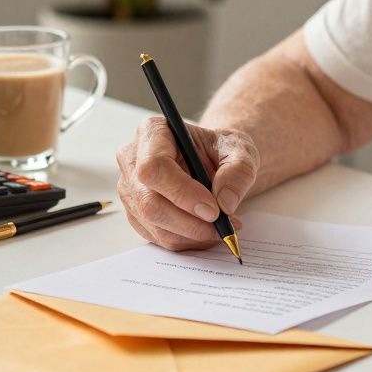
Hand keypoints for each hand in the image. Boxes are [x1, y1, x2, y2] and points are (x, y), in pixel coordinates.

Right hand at [116, 117, 258, 250]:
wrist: (213, 159)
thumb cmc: (220, 148)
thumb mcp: (240, 149)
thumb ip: (238, 170)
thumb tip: (225, 201)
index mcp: (153, 132)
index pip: (154, 167)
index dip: (181, 192)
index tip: (213, 209)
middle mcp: (133, 160)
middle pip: (149, 202)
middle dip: (189, 222)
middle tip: (222, 225)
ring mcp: (131, 189)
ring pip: (154, 224)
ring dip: (192, 234)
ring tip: (222, 227)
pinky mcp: (137, 213)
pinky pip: (158, 236)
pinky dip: (187, 240)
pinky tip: (207, 230)